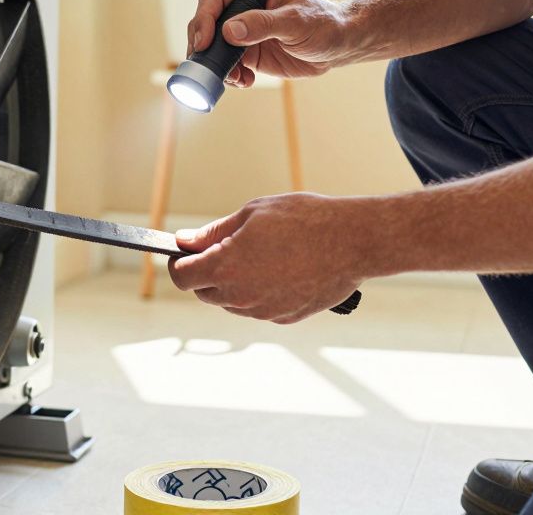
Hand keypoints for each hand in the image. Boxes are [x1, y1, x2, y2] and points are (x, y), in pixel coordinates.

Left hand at [166, 193, 374, 322]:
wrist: (353, 241)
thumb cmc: (303, 220)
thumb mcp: (252, 215)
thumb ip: (213, 233)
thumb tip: (184, 241)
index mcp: (225, 268)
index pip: (182, 277)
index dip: (179, 263)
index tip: (184, 252)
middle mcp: (240, 296)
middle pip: (204, 292)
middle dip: (207, 272)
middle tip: (226, 247)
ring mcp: (262, 311)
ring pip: (232, 301)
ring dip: (234, 282)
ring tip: (262, 254)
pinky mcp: (284, 318)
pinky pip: (259, 307)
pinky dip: (260, 291)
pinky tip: (281, 268)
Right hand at [187, 0, 351, 86]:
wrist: (337, 44)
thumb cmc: (322, 23)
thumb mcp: (295, 22)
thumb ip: (263, 24)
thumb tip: (229, 31)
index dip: (203, 20)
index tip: (205, 42)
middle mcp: (240, 9)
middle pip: (205, 24)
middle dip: (202, 47)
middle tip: (207, 66)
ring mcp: (241, 32)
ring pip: (212, 48)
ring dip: (215, 66)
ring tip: (234, 78)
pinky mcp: (247, 54)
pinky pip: (227, 66)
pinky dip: (230, 77)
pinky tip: (245, 82)